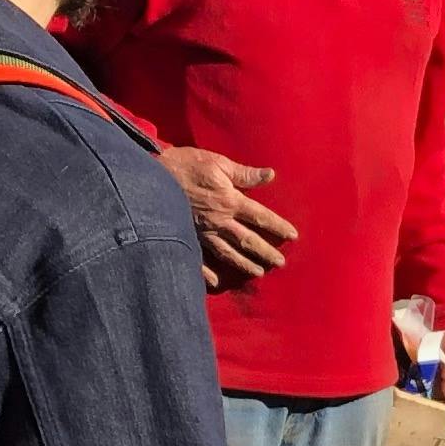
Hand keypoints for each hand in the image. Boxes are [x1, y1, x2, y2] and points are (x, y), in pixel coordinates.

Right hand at [159, 144, 296, 289]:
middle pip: (248, 240)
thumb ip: (245, 174)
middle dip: (266, 252)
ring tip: (258, 273)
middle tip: (280, 263)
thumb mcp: (218, 163)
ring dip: (244, 264)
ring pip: (228, 253)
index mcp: (230, 201)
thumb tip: (270, 175)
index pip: (260, 217)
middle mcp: (219, 221)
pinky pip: (198, 259)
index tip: (293, 235)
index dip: (278, 226)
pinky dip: (207, 273)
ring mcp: (202, 232)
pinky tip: (216, 283)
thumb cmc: (186, 165)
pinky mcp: (186, 237)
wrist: (151, 175)